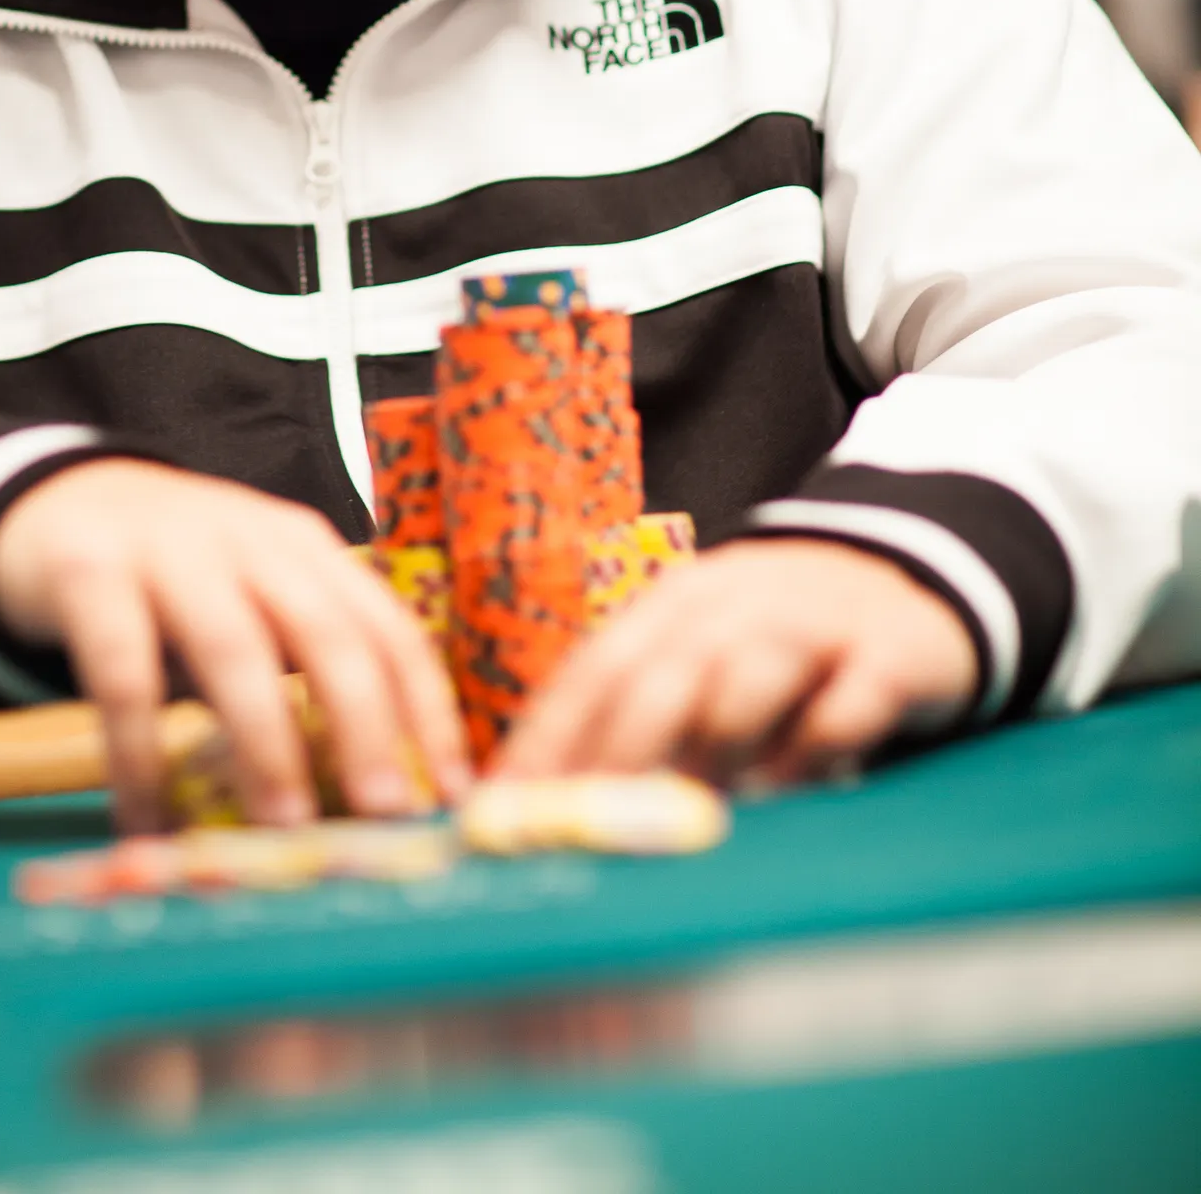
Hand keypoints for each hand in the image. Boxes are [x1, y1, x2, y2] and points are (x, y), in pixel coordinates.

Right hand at [0, 458, 468, 828]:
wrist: (53, 502)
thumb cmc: (174, 577)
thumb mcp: (251, 598)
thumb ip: (299, 666)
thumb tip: (371, 791)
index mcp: (304, 548)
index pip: (387, 626)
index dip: (427, 708)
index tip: (454, 789)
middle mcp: (249, 539)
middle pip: (326, 631)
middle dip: (366, 724)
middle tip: (384, 809)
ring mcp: (169, 550)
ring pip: (233, 649)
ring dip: (264, 742)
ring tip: (281, 823)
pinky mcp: (91, 572)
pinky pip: (122, 674)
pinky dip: (138, 755)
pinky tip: (145, 818)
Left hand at [496, 539, 979, 788]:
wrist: (908, 582)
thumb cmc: (783, 644)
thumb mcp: (710, 654)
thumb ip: (646, 711)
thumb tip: (556, 804)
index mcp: (677, 602)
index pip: (597, 669)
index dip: (549, 740)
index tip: (509, 809)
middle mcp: (736, 602)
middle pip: (662, 675)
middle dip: (616, 758)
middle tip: (589, 834)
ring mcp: (813, 622)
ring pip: (743, 682)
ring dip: (710, 753)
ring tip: (685, 822)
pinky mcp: (887, 652)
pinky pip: (842, 705)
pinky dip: (811, 751)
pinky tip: (791, 792)